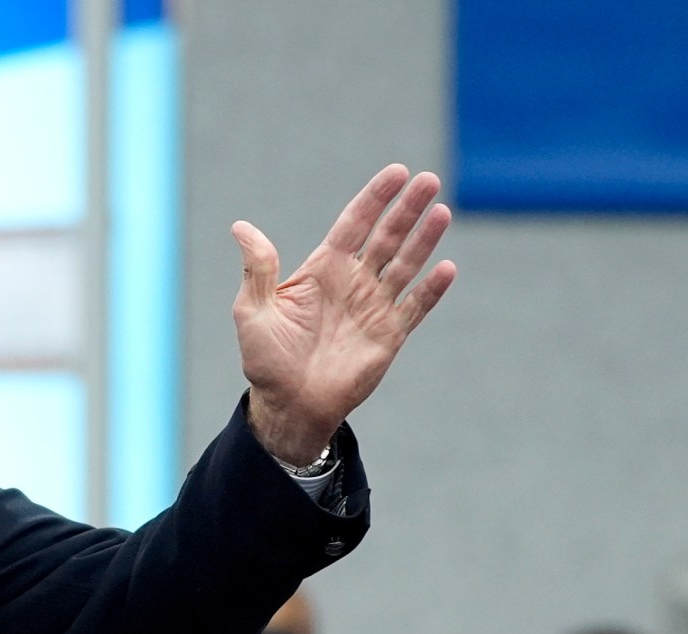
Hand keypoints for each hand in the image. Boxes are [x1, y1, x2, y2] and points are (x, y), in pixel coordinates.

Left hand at [233, 164, 456, 465]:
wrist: (289, 406)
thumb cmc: (266, 360)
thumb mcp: (253, 311)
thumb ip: (258, 268)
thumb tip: (241, 227)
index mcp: (323, 269)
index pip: (354, 223)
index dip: (375, 197)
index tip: (396, 172)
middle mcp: (353, 282)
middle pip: (386, 236)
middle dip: (407, 208)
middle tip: (429, 179)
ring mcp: (374, 307)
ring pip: (405, 265)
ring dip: (424, 239)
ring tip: (441, 212)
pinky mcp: (389, 336)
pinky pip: (415, 307)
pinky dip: (431, 290)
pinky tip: (446, 268)